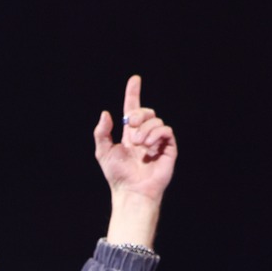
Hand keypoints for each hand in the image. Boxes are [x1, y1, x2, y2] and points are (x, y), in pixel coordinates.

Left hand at [94, 75, 176, 203]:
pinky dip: (156, 134)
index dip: (134, 93)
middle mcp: (144, 135)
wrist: (131, 191)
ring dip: (146, 129)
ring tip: (139, 145)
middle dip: (139, 113)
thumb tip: (106, 113)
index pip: (132, 108)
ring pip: (157, 120)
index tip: (135, 79)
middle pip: (147, 111)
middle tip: (131, 125)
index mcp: (129, 134)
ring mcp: (157, 142)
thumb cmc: (118, 176)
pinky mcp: (168, 149)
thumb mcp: (103, 152)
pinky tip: (148, 146)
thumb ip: (102, 132)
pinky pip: (167, 131)